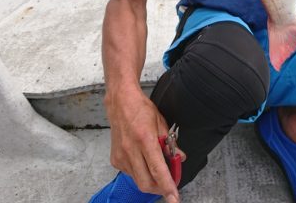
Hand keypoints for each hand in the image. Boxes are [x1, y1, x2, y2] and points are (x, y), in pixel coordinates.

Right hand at [106, 86, 185, 202]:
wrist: (120, 102)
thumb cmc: (141, 109)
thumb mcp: (161, 122)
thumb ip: (170, 143)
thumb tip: (180, 158)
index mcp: (145, 139)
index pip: (158, 170)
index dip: (167, 186)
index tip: (174, 198)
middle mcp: (131, 150)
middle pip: (146, 183)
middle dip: (160, 188)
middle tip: (169, 184)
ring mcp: (121, 156)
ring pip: (138, 180)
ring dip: (150, 180)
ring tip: (156, 166)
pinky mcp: (115, 159)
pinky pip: (130, 174)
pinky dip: (140, 172)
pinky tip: (143, 160)